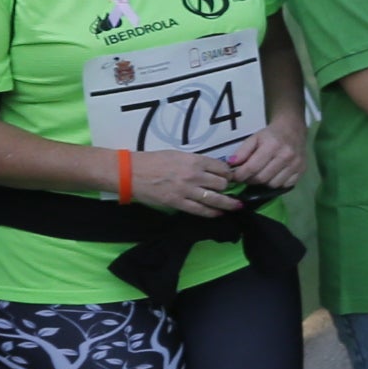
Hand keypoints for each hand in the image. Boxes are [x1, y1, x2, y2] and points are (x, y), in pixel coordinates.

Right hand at [122, 147, 250, 217]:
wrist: (132, 172)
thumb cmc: (154, 161)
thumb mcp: (178, 155)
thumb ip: (196, 162)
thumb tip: (211, 170)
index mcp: (194, 160)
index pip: (222, 168)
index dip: (229, 173)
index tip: (230, 177)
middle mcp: (194, 175)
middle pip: (222, 183)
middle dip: (227, 187)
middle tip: (228, 190)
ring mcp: (186, 190)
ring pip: (215, 198)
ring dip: (227, 203)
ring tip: (235, 205)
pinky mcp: (178, 203)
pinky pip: (200, 210)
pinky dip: (212, 212)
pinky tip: (219, 213)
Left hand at [217, 117, 306, 196]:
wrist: (293, 129)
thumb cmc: (271, 135)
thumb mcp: (254, 138)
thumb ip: (242, 152)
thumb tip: (231, 165)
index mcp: (272, 146)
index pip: (252, 167)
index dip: (240, 175)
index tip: (235, 177)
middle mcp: (286, 156)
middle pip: (262, 178)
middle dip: (250, 180)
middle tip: (246, 177)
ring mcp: (296, 164)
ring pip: (273, 184)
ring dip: (263, 183)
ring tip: (260, 175)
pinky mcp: (302, 170)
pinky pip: (285, 185)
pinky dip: (276, 184)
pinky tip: (273, 176)